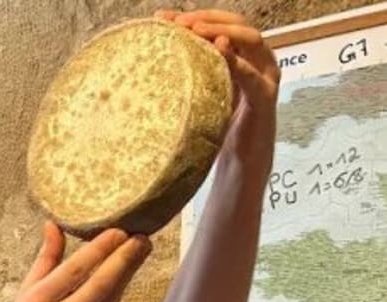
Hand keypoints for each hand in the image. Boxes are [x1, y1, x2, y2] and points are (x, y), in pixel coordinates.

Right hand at [0, 223, 150, 301]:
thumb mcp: (26, 291)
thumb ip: (45, 259)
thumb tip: (54, 224)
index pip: (74, 271)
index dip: (99, 250)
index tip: (117, 230)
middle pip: (100, 284)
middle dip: (123, 258)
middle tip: (140, 237)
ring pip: (111, 297)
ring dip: (130, 271)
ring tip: (142, 247)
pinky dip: (122, 287)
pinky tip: (130, 270)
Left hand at [156, 9, 280, 165]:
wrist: (239, 166)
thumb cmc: (217, 131)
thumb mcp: (200, 95)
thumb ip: (189, 73)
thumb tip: (154, 56)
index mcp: (241, 57)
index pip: (220, 24)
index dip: (194, 17)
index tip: (163, 18)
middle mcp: (257, 61)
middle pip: (238, 24)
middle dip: (208, 18)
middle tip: (180, 22)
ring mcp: (266, 77)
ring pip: (251, 40)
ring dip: (224, 31)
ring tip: (197, 30)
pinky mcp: (266, 99)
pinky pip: (253, 75)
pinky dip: (237, 61)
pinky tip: (219, 51)